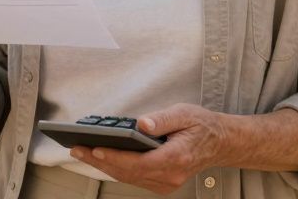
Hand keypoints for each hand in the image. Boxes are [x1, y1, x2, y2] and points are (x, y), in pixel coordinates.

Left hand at [69, 104, 227, 194]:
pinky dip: (117, 169)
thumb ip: (162, 119)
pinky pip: (135, 179)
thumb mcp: (185, 113)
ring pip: (129, 178)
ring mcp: (167, 182)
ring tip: (82, 152)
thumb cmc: (202, 126)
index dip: (115, 157)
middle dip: (100, 161)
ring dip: (104, 166)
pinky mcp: (163, 183)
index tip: (96, 149)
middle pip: (129, 173)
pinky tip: (102, 158)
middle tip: (77, 149)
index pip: (139, 162)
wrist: (221, 143)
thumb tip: (142, 124)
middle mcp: (171, 175)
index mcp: (176, 157)